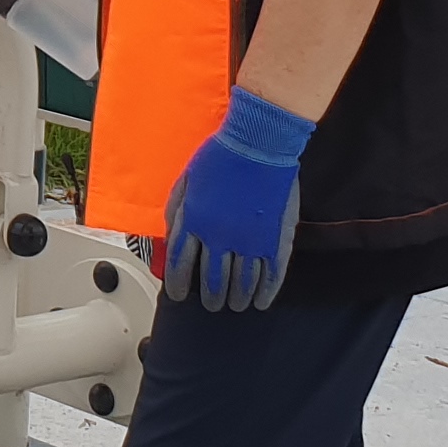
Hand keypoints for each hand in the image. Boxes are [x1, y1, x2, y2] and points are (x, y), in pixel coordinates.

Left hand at [160, 87, 312, 313]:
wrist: (259, 141)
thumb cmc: (221, 156)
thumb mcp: (185, 181)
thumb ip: (176, 212)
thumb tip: (170, 239)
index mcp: (194, 223)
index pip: (180, 264)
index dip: (178, 284)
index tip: (179, 294)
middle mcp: (220, 237)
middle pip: (212, 280)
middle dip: (210, 296)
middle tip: (211, 303)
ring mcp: (250, 241)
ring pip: (241, 283)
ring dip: (236, 298)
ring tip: (234, 304)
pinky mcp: (276, 240)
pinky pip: (271, 276)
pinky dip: (266, 292)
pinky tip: (261, 302)